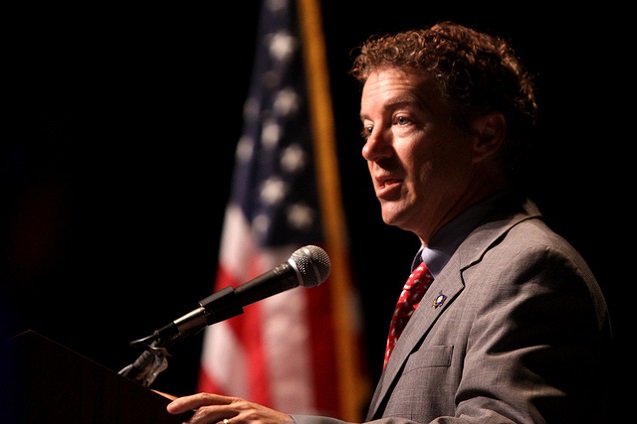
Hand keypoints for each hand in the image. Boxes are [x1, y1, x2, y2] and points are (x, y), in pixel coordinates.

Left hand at [166, 393, 293, 423]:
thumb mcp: (243, 417)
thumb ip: (224, 418)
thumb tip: (198, 421)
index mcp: (234, 402)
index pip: (206, 398)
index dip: (187, 401)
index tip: (170, 408)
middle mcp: (239, 406)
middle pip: (208, 406)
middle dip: (189, 414)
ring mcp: (246, 415)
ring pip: (217, 419)